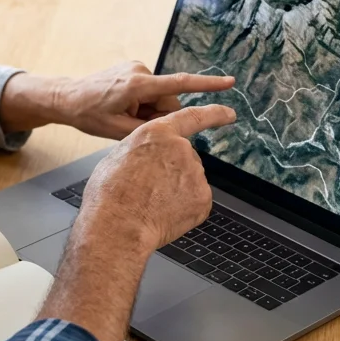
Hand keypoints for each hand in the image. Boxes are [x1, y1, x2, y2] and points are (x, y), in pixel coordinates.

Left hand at [0, 62, 235, 138]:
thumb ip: (150, 129)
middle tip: (131, 123)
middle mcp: (140, 71)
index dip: (208, 84)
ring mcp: (136, 66)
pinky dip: (142, 101)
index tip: (229, 83)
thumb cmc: (89, 115)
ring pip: (159, 97)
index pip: (180, 84)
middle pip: (168, 100)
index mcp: (137, 85)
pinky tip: (122, 105)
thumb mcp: (118, 131)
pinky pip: (150, 90)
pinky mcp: (134, 67)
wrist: (68, 97)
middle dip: (158, 115)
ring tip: (122, 114)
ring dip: (148, 109)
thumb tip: (173, 126)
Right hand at [78, 103, 236, 251]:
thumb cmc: (111, 195)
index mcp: (158, 133)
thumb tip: (147, 156)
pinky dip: (185, 207)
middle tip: (150, 188)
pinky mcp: (203, 199)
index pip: (193, 116)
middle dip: (174, 170)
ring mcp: (195, 174)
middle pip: (186, 156)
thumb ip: (143, 149)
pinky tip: (164, 213)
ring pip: (191, 180)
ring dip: (178, 189)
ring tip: (152, 202)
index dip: (214, 113)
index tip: (228, 113)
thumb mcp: (118, 155)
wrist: (118, 227)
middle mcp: (181, 149)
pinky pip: (197, 200)